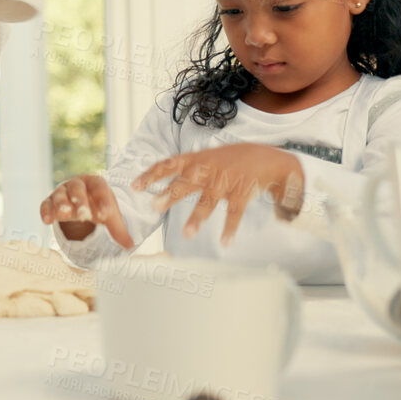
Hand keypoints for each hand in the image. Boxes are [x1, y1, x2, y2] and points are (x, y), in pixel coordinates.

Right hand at [40, 174, 135, 247]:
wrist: (78, 201)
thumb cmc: (96, 205)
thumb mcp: (108, 215)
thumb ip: (118, 229)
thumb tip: (130, 246)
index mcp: (94, 183)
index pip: (99, 188)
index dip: (103, 200)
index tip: (106, 214)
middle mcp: (77, 184)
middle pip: (77, 189)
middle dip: (80, 201)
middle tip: (84, 215)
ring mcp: (61, 192)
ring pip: (60, 194)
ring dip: (62, 204)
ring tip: (65, 214)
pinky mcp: (49, 201)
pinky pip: (46, 204)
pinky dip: (46, 211)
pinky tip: (47, 220)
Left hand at [134, 144, 304, 245]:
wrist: (266, 157)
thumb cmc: (231, 159)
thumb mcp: (206, 157)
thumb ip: (185, 166)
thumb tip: (157, 175)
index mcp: (197, 159)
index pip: (169, 164)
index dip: (151, 174)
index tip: (134, 186)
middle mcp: (210, 168)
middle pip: (187, 182)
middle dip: (170, 194)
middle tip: (154, 206)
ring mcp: (227, 180)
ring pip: (210, 199)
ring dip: (198, 216)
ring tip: (187, 233)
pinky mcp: (243, 192)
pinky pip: (235, 212)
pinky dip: (230, 228)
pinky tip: (225, 242)